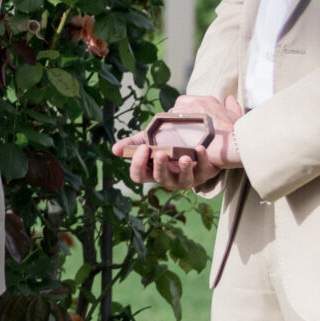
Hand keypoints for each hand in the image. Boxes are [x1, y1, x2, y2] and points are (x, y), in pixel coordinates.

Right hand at [116, 93, 243, 191]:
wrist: (198, 139)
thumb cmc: (170, 142)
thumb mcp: (152, 140)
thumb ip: (134, 143)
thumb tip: (114, 149)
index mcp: (153, 170)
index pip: (139, 175)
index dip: (139, 165)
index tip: (142, 149)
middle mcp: (169, 178)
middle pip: (160, 179)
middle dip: (161, 167)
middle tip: (161, 153)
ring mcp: (188, 178)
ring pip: (184, 181)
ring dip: (184, 168)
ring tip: (185, 156)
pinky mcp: (205, 173)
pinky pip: (204, 170)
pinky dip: (202, 159)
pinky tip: (199, 148)